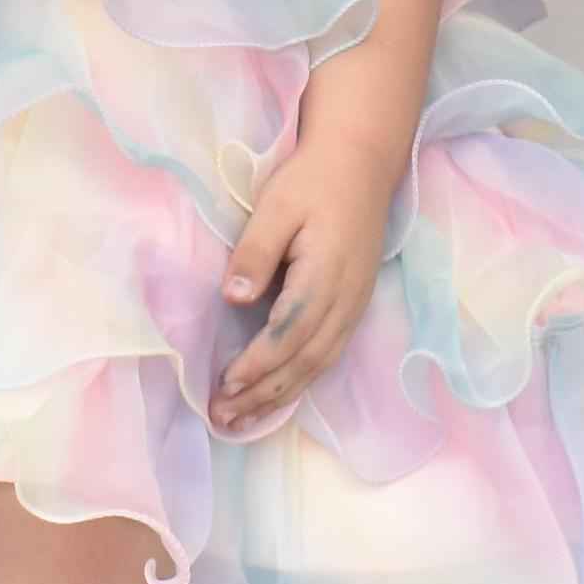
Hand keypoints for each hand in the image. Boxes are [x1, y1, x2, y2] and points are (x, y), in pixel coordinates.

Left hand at [213, 135, 397, 436]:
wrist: (361, 164)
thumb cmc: (313, 180)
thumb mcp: (277, 205)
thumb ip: (255, 252)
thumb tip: (234, 298)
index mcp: (326, 274)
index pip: (290, 333)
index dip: (258, 363)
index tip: (225, 383)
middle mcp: (346, 299)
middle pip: (304, 360)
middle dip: (262, 393)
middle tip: (222, 416)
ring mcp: (355, 306)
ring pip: (318, 365)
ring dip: (279, 396)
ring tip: (241, 419)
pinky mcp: (354, 306)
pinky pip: (328, 356)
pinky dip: (300, 381)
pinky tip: (276, 396)